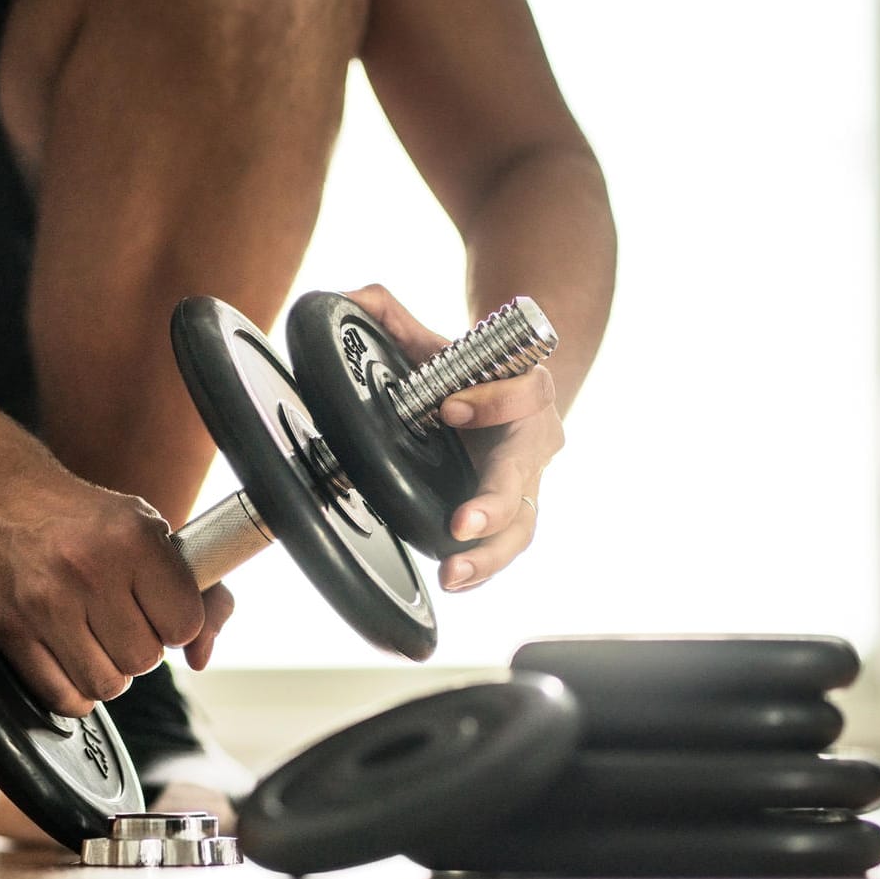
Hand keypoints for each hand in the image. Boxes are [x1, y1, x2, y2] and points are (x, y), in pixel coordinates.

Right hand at [0, 461, 232, 717]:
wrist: (1, 496)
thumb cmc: (87, 520)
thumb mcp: (153, 534)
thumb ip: (203, 594)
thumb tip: (201, 660)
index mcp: (133, 539)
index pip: (185, 625)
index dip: (178, 624)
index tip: (161, 610)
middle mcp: (90, 569)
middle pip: (144, 660)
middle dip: (141, 647)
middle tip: (123, 621)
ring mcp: (45, 603)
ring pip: (106, 685)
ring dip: (109, 671)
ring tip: (97, 638)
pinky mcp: (10, 630)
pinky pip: (62, 697)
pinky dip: (75, 691)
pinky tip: (73, 659)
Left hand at [345, 284, 563, 591]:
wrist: (508, 398)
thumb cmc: (469, 375)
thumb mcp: (434, 344)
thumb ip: (390, 315)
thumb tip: (346, 298)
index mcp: (525, 390)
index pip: (524, 394)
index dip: (489, 400)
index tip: (446, 406)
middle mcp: (534, 442)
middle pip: (525, 475)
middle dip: (494, 503)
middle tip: (462, 524)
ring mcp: (525, 484)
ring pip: (522, 524)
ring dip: (490, 553)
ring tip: (454, 572)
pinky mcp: (511, 516)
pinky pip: (506, 546)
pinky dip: (483, 566)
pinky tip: (456, 580)